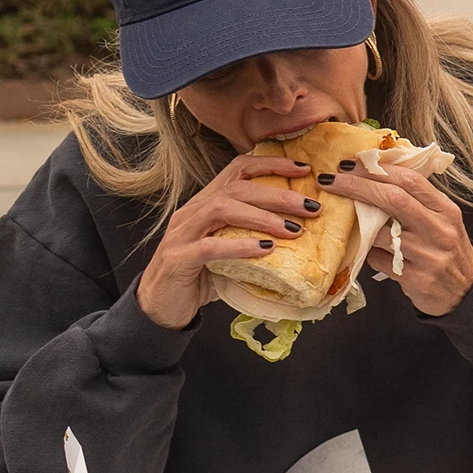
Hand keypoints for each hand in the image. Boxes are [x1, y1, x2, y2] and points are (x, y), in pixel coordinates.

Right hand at [135, 152, 316, 329]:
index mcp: (206, 204)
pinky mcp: (179, 259)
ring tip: (293, 230)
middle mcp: (193, 212)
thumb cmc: (201, 277)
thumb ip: (255, 237)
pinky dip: (241, 246)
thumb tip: (301, 234)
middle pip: (237, 187)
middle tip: (311, 207)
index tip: (304, 169)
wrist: (161, 307)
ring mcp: (183, 234)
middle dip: (278, 194)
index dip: (271, 164)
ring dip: (263, 217)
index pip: (238, 169)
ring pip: (223, 209)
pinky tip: (265, 250)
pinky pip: (211, 246)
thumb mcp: (232, 252)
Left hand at [321, 159, 472, 316]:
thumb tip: (375, 175)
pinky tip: (369, 251)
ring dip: (359, 224)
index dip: (376, 169)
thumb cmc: (447, 251)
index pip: (410, 180)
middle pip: (393, 198)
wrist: (465, 293)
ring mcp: (428, 256)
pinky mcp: (415, 279)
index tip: (350, 164)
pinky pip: (379, 260)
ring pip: (380, 233)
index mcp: (446, 209)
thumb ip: (417, 200)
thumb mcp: (443, 221)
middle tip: (331, 180)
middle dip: (357, 186)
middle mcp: (440, 230)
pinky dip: (369, 253)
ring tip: (347, 218)